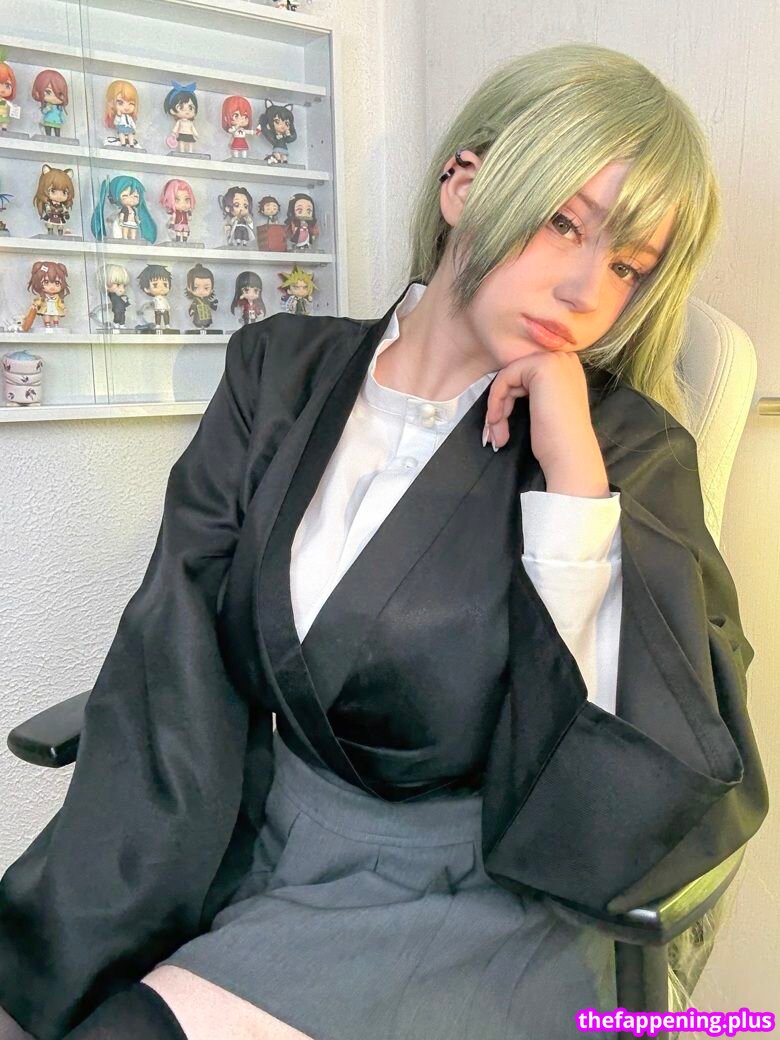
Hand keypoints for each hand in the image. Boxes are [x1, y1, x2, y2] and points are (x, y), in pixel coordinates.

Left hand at [484, 349, 608, 493]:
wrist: (570, 455)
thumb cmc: (557, 441)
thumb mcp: (545, 407)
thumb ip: (534, 390)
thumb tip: (506, 386)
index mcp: (568, 369)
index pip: (527, 375)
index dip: (511, 399)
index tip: (501, 425)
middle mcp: (564, 359)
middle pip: (517, 375)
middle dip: (501, 403)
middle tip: (495, 434)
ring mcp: (555, 361)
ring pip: (509, 377)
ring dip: (497, 406)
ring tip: (496, 434)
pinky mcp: (541, 366)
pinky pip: (505, 378)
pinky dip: (495, 400)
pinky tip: (496, 420)